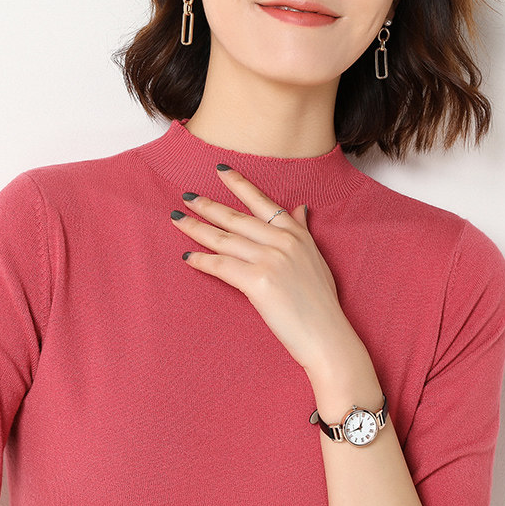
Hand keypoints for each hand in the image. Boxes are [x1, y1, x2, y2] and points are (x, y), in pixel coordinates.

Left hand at [170, 165, 365, 379]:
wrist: (326, 335)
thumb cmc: (320, 302)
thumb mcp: (316, 258)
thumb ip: (303, 231)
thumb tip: (300, 208)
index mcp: (296, 234)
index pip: (262, 202)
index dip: (239, 184)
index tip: (220, 170)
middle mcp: (283, 241)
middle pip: (236, 218)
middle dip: (207, 206)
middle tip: (186, 197)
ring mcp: (270, 259)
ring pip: (224, 239)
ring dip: (197, 229)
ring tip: (177, 220)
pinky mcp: (258, 280)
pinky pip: (221, 266)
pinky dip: (202, 261)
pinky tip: (187, 257)